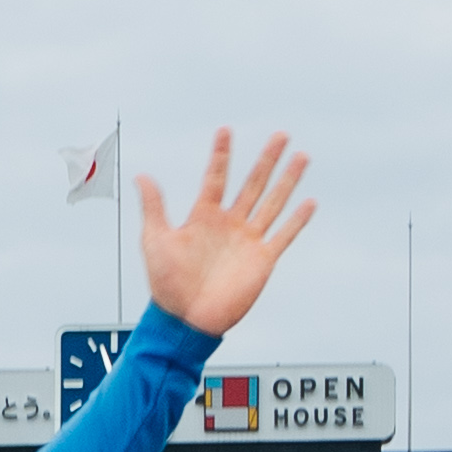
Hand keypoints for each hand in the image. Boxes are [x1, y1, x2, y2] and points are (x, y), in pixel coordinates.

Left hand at [133, 127, 315, 338]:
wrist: (185, 320)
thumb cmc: (167, 285)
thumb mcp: (155, 240)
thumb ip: (153, 207)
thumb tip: (141, 176)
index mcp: (204, 216)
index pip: (216, 177)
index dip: (221, 154)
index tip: (225, 130)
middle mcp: (229, 224)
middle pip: (253, 183)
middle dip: (267, 159)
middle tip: (280, 135)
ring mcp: (247, 240)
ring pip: (272, 202)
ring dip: (287, 180)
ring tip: (301, 157)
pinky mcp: (261, 260)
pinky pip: (283, 235)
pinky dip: (297, 220)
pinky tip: (309, 202)